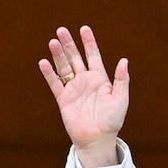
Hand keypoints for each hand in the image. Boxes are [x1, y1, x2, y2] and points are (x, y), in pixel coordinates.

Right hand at [38, 25, 129, 167]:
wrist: (98, 139)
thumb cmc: (112, 120)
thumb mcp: (121, 98)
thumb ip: (122, 79)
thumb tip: (124, 60)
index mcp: (100, 79)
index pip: (93, 56)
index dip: (89, 42)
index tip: (84, 29)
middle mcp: (85, 81)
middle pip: (75, 58)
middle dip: (69, 44)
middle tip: (61, 30)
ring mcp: (74, 89)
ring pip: (64, 67)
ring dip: (58, 55)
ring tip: (53, 41)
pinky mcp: (63, 99)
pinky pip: (55, 84)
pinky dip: (49, 73)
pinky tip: (44, 62)